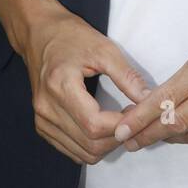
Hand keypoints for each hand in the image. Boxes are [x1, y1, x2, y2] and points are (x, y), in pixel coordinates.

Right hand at [13, 1, 151, 165]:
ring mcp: (42, 120)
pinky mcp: (42, 126)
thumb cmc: (71, 36)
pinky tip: (103, 128)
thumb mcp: (103, 48)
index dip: (121, 125)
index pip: (94, 125)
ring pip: (82, 153)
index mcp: (60, 86)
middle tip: (132, 117)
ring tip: (119, 122)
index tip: (137, 112)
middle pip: (90, 144)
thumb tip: (148, 99)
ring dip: (107, 145)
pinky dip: (92, 146)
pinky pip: (71, 151)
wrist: (39, 34)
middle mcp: (46, 108)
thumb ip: (126, 76)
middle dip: (118, 137)